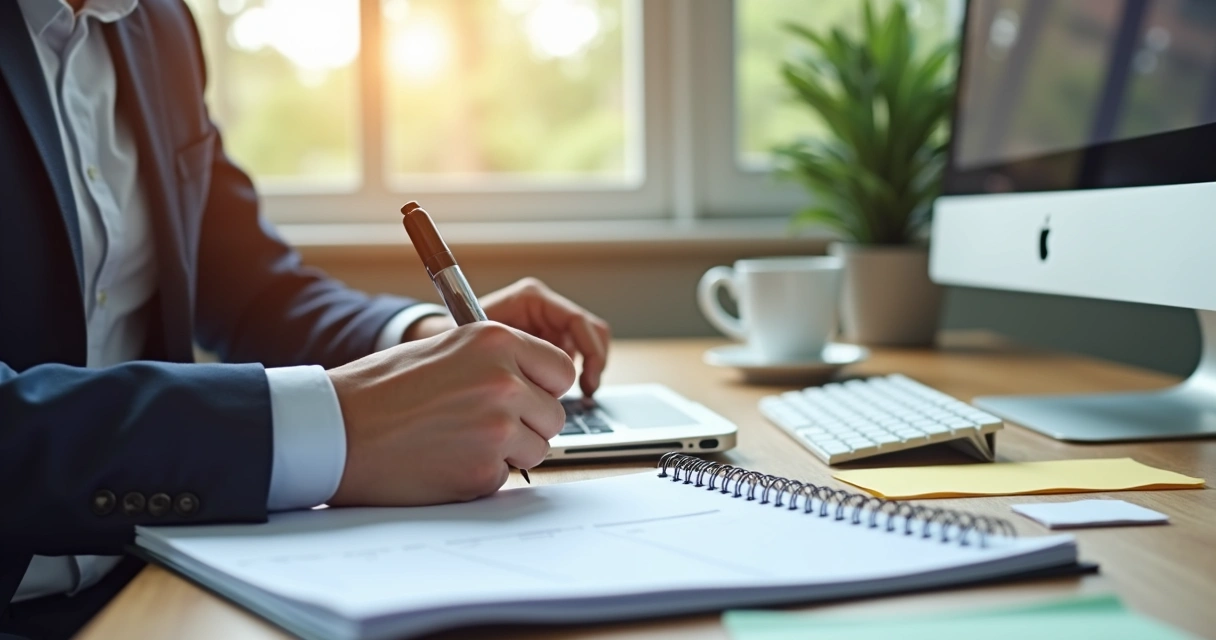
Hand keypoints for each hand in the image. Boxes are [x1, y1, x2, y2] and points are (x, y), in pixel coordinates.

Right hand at [327, 322, 574, 505]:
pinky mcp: (483, 471)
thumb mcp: (445, 349)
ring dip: (508, 451)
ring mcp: (497, 429)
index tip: (529, 395)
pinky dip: (480, 475)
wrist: (336, 429)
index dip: (544, 387)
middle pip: (554, 414)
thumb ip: (496, 361)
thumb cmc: (381, 389)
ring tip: (459, 440)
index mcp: (496, 341)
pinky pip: (504, 477)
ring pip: (537, 449)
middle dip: (527, 423)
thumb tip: (536, 383)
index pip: (561, 369)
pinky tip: (444, 460)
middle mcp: (505, 382)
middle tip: (484, 424)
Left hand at [407, 278, 610, 396]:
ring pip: (585, 348)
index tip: (586, 382)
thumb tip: (544, 380)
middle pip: (591, 332)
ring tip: (561, 396)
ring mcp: (547, 325)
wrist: (438, 344)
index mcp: (532, 298)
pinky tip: (551, 396)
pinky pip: (570, 360)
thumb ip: (514, 357)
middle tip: (585, 392)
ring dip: (580, 373)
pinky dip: (567, 379)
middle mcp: (543, 308)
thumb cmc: (453, 342)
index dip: (591, 353)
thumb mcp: (483, 348)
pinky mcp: (546, 342)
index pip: (578, 321)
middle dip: (592, 364)